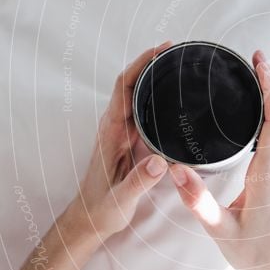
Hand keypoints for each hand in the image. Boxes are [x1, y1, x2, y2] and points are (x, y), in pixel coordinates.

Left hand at [69, 41, 172, 240]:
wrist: (89, 220)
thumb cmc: (102, 210)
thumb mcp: (121, 200)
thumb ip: (140, 182)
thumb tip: (160, 162)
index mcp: (111, 132)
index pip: (124, 87)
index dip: (141, 64)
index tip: (161, 49)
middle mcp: (115, 127)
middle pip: (131, 84)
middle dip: (151, 62)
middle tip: (179, 52)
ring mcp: (122, 132)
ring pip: (137, 95)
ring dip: (154, 77)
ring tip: (180, 66)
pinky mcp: (130, 141)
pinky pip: (142, 111)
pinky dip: (156, 97)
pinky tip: (173, 97)